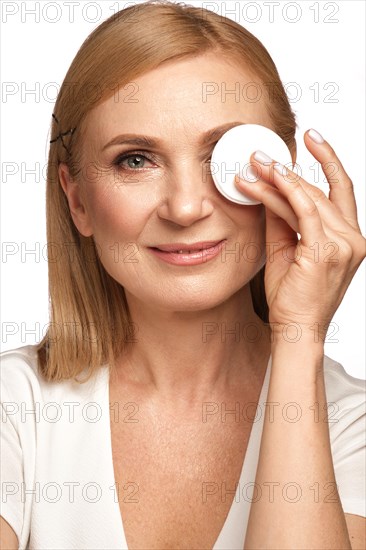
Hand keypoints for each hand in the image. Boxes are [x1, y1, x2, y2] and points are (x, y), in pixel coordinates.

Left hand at [235, 129, 365, 341]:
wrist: (295, 329)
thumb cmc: (292, 296)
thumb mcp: (287, 249)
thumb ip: (283, 220)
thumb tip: (269, 191)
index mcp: (349, 238)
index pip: (341, 190)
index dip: (328, 161)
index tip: (312, 139)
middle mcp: (353, 239)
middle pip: (323, 190)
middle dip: (291, 169)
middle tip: (261, 155)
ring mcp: (344, 245)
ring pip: (311, 198)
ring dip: (280, 178)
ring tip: (254, 165)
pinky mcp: (326, 251)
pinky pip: (305, 211)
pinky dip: (286, 192)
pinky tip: (266, 180)